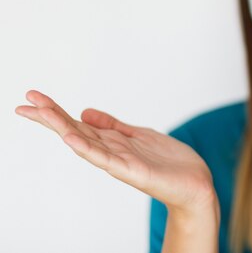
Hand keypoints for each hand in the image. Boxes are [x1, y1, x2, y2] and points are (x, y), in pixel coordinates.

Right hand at [15, 90, 217, 215]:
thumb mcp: (140, 136)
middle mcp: (112, 152)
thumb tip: (85, 112)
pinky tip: (72, 139)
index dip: (56, 112)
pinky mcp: (134, 172)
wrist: (196, 184)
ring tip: (42, 114)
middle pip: (76, 132)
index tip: (32, 98)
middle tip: (24, 103)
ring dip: (63, 129)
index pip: (78, 124)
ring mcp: (121, 162)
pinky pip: (108, 160)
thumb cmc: (170, 163)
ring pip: (86, 143)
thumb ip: (114, 126)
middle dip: (51, 117)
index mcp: (113, 142)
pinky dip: (89, 150)